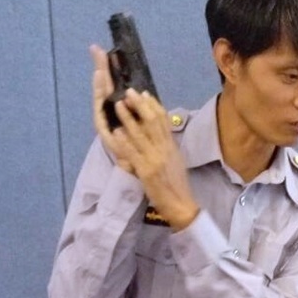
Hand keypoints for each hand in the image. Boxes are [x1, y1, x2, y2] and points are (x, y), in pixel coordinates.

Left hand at [89, 46, 198, 229]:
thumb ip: (166, 147)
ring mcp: (155, 160)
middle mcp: (164, 150)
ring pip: (141, 134)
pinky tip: (116, 131)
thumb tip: (159, 133)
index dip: (154, 106)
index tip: (145, 93)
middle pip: (153, 122)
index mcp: (171, 147)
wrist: (181, 205)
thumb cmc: (176, 185)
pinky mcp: (146, 171)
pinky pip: (133, 153)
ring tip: (119, 104)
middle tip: (130, 91)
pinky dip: (124, 141)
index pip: (164, 121)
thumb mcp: (174, 161)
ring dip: (128, 118)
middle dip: (140, 105)